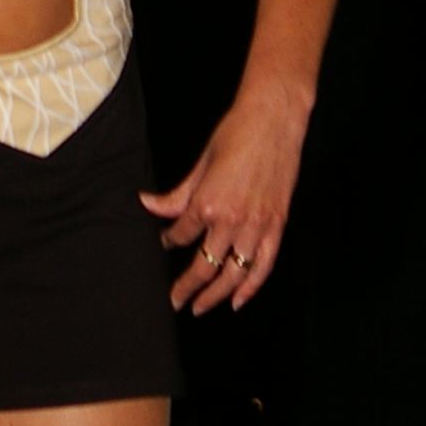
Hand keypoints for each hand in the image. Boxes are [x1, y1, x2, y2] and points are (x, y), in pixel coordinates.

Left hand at [140, 79, 306, 312]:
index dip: (169, 242)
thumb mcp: (201, 163)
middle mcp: (231, 220)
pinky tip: (237, 300)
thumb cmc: (236, 133)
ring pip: (233, 273)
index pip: (182, 235)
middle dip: (186, 287)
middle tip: (174, 301)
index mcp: (207, 203)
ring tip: (200, 307)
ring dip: (215, 295)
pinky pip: (263, 265)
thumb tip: (148, 205)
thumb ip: (177, 194)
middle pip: (204, 265)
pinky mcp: (277, 225)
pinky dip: (251, 287)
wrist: (274, 118)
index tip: (165, 244)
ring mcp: (257, 226)